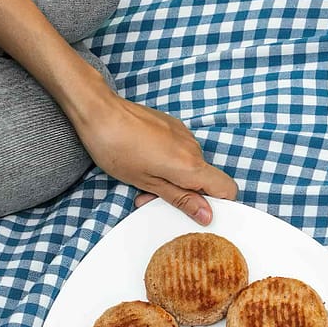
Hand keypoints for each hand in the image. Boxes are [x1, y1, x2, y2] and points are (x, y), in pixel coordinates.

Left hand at [73, 92, 238, 225]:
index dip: (219, 203)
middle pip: (205, 180)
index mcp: (190, 166)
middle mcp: (193, 148)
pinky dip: (169, 161)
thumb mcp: (147, 182)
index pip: (227, 188)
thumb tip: (207, 215)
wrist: (99, 111)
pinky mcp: (173, 126)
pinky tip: (144, 159)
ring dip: (174, 178)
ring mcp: (184, 134)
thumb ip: (181, 199)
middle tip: (152, 197)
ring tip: (143, 177)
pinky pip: (181, 151)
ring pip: (191, 166)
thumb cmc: (116, 148)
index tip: (196, 209)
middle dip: (185, 193)